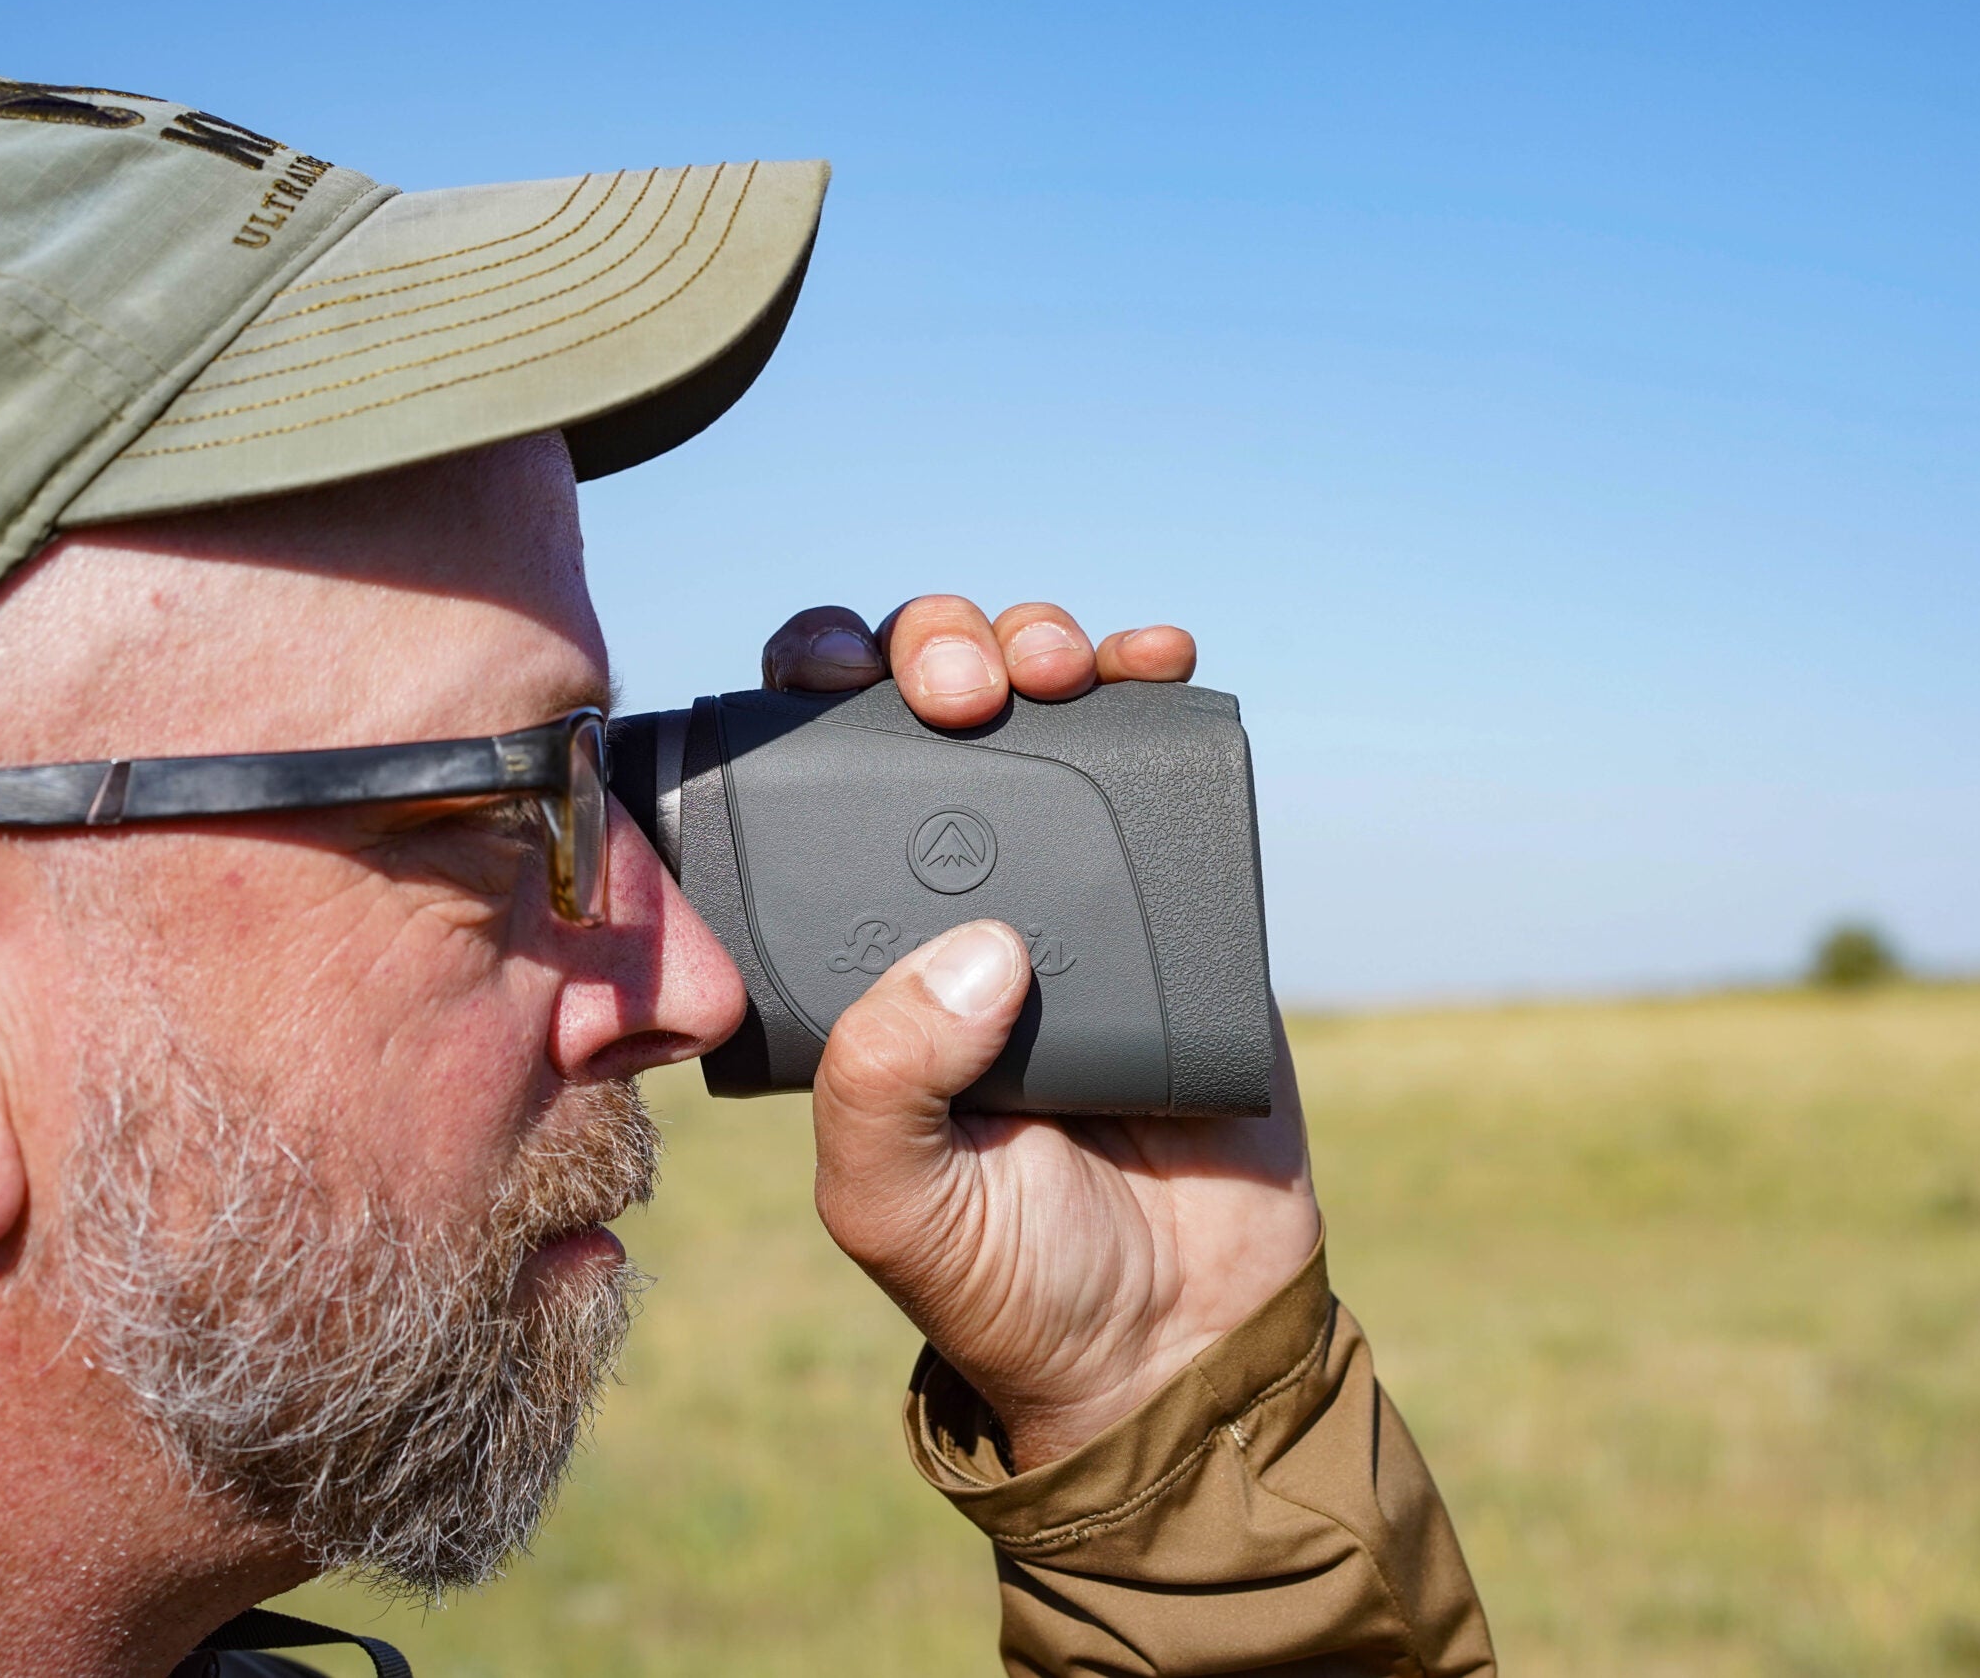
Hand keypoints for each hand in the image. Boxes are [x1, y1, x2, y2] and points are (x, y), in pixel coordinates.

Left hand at [758, 597, 1319, 1470]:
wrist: (1179, 1334)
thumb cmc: (1006, 1277)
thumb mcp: (889, 1196)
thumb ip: (883, 1081)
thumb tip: (983, 948)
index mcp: (849, 948)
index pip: (800, 781)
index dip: (806, 697)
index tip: (834, 677)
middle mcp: (946, 896)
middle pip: (920, 712)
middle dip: (933, 650)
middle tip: (963, 687)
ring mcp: (1066, 889)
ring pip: (1036, 713)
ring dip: (1038, 644)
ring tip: (1060, 663)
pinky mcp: (1174, 900)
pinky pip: (1162, 765)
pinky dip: (1154, 688)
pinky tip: (1156, 659)